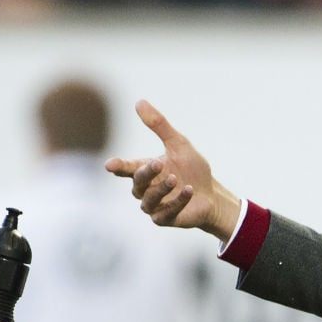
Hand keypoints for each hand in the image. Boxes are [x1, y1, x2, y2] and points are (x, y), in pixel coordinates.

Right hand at [104, 100, 239, 240]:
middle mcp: (146, 189)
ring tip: (175, 178)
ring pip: (148, 200)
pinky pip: (165, 213)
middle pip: (137, 183)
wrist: (212, 195)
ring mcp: (154, 206)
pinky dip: (177, 201)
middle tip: (158, 163)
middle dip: (146, 173)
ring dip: (161, 189)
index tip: (109, 164)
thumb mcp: (178, 144)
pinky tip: (189, 190)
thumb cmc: (192, 169)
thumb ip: (159, 125)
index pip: (127, 168)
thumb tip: (139, 102)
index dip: (118, 166)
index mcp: (146, 170)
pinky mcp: (165, 219)